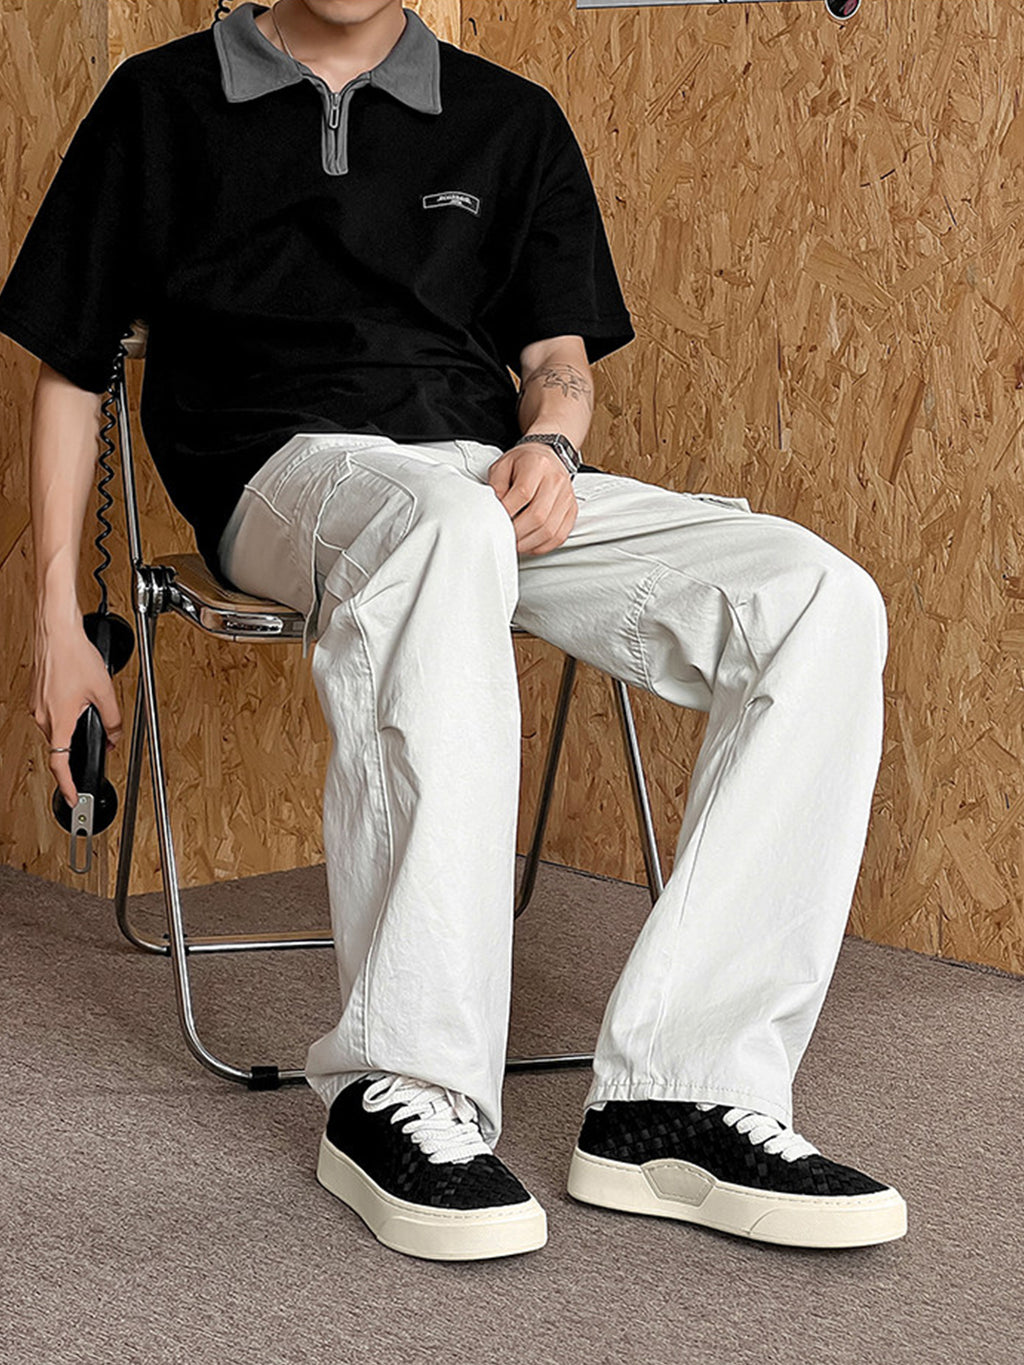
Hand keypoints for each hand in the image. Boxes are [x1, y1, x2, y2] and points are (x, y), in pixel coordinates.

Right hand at [30, 616, 122, 807]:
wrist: (56, 631)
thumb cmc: (75, 655)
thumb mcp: (104, 691)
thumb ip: (113, 719)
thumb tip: (114, 736)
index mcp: (59, 720)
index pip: (60, 764)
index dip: (67, 784)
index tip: (72, 797)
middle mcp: (43, 716)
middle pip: (61, 745)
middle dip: (79, 747)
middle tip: (99, 745)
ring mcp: (37, 705)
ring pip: (57, 729)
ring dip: (74, 726)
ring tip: (90, 709)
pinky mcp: (37, 695)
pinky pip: (52, 714)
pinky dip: (67, 713)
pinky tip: (78, 697)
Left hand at [487, 441, 578, 554]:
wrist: (548, 456)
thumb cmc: (525, 462)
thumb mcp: (503, 465)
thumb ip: (495, 486)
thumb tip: (493, 509)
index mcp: (538, 465)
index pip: (523, 494)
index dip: (507, 513)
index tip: (496, 521)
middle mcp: (556, 481)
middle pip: (537, 516)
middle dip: (517, 532)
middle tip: (504, 536)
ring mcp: (566, 497)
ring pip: (549, 530)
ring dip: (528, 543)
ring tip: (515, 543)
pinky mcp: (571, 511)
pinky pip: (559, 536)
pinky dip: (543, 545)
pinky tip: (530, 544)